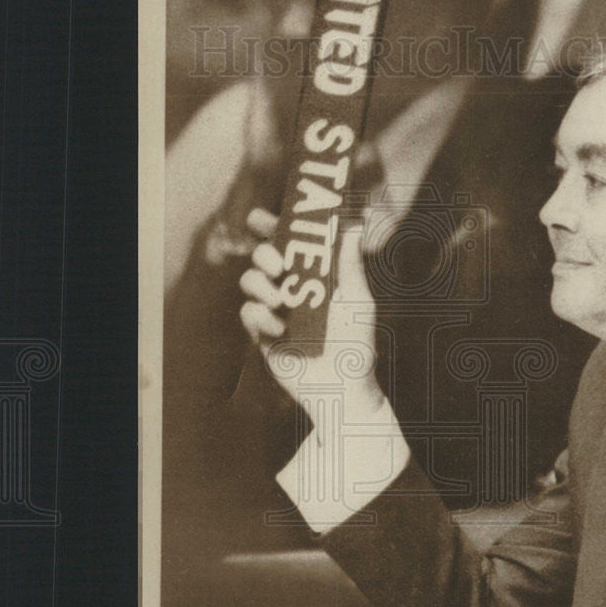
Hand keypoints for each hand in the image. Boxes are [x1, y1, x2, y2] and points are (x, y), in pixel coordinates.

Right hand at [239, 209, 383, 420]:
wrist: (342, 389)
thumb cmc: (356, 345)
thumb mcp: (357, 300)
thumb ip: (350, 265)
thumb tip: (353, 225)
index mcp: (313, 274)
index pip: (289, 242)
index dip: (273, 226)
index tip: (263, 217)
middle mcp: (291, 287)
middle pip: (264, 257)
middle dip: (263, 253)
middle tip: (278, 264)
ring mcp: (275, 309)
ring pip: (250, 282)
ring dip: (259, 284)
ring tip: (280, 299)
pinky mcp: (262, 334)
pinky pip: (248, 314)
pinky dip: (259, 315)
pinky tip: (278, 328)